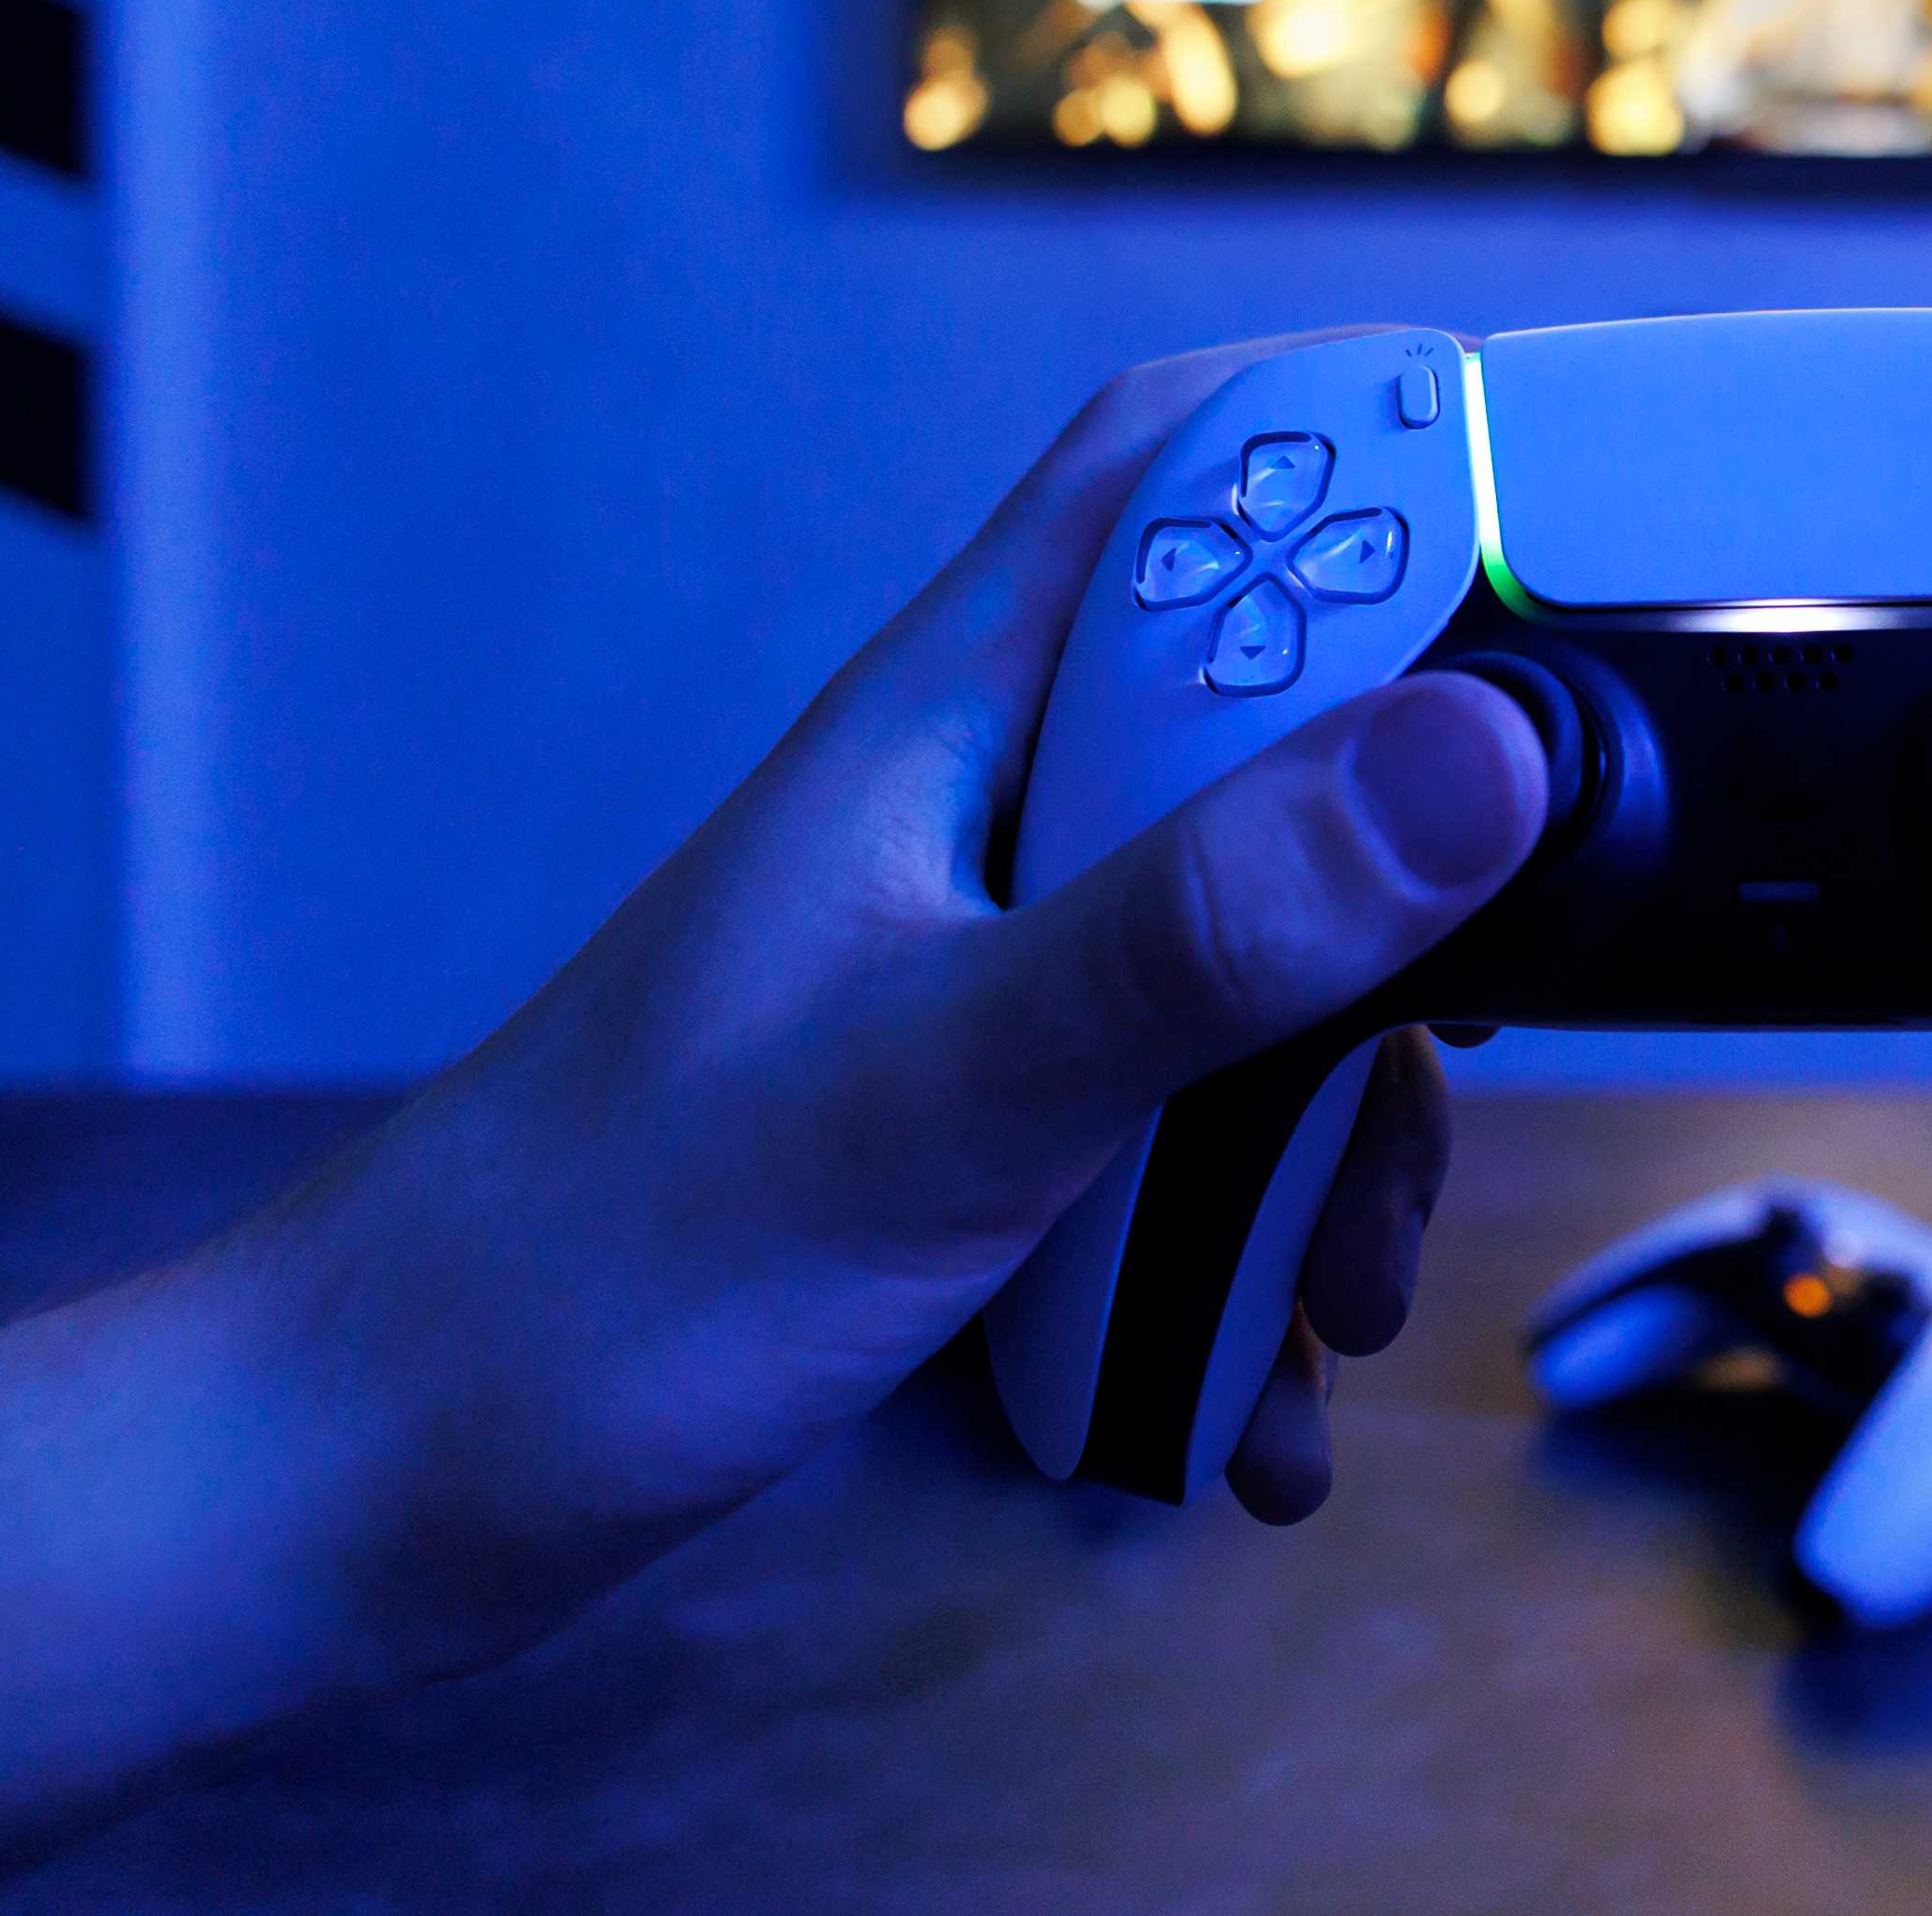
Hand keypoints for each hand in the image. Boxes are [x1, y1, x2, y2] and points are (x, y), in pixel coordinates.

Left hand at [219, 334, 1547, 1676]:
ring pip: (1260, 973)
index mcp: (955, 727)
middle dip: (1418, 900)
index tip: (1563, 531)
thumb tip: (1467, 750)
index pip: (1190, 465)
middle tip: (1464, 1039)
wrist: (368, 1492)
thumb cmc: (577, 1267)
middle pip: (1286, 740)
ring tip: (1328, 1293)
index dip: (1375, 439)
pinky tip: (1236, 1401)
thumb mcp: (945, 1088)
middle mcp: (985, 823)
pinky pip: (1183, 1153)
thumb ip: (1209, 923)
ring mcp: (981, 978)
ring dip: (1336, 1137)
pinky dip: (1240, 1273)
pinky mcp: (974, 1132)